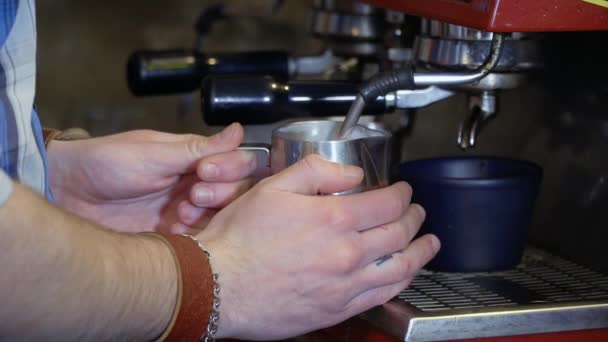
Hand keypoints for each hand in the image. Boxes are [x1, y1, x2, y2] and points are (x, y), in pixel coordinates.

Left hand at [47, 123, 259, 232]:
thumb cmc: (108, 163)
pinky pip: (201, 237)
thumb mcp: (154, 153)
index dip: (230, 168)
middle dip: (220, 194)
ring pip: (222, 216)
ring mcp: (186, 208)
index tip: (204, 171)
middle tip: (192, 195)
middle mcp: (196, 181)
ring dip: (208, 215)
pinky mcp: (173, 232)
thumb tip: (239, 129)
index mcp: (195, 157)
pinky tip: (174, 228)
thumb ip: (198, 148)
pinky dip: (194, 234)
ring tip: (181, 214)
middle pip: (236, 191)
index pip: (237, 161)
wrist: (68, 194)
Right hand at [196, 155, 439, 339]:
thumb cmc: (239, 240)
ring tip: (429, 243)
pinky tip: (405, 274)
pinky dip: (402, 281)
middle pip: (400, 233)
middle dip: (415, 217)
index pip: (388, 203)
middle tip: (417, 211)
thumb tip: (350, 173)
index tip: (403, 190)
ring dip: (421, 252)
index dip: (402, 193)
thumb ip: (315, 172)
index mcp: (333, 219)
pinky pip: (383, 295)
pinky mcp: (339, 309)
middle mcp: (347, 253)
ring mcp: (346, 285)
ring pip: (401, 267)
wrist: (218, 286)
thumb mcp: (272, 188)